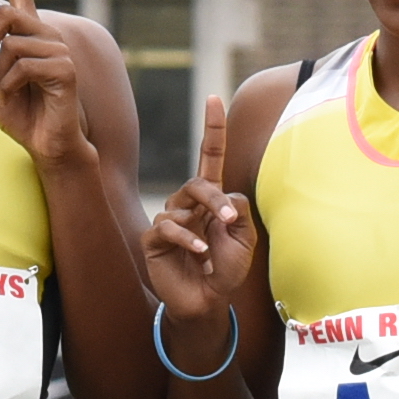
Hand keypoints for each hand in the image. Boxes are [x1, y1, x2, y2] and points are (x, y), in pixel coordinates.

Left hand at [0, 0, 93, 169]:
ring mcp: (58, 49)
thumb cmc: (21, 115)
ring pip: (11, 45)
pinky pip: (22, 66)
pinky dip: (8, 88)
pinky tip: (15, 101)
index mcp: (28, 33)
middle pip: (5, 14)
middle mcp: (46, 34)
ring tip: (8, 95)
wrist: (49, 145)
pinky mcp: (64, 69)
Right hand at [144, 91, 257, 327]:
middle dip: (213, 198)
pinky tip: (199, 252)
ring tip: (211, 248)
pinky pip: (167, 228)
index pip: (210, 156)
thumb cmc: (226, 268)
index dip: (213, 129)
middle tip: (227, 217)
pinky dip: (186, 239)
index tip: (214, 98)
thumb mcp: (244, 238)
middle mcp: (187, 204)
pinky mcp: (153, 239)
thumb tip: (225, 194)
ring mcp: (169, 220)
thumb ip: (239, 209)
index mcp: (210, 198)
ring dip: (202, 223)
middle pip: (198, 182)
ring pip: (182, 204)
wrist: (208, 300)